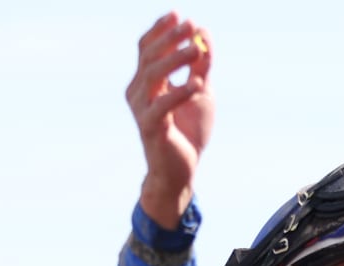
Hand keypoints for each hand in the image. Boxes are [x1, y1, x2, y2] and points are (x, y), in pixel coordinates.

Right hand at [127, 13, 213, 229]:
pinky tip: (197, 84)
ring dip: (175, 60)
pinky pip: (163, 105)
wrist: (181, 171)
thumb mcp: (200, 93)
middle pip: (149, 56)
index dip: (160, 30)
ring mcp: (141, 110)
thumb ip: (201, 66)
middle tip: (189, 26)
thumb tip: (204, 34)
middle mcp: (138, 93)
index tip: (179, 14)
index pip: (147, 48)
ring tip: (196, 50)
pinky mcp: (150, 127)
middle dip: (169, 39)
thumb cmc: (187, 133)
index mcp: (146, 83)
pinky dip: (180, 92)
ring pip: (153, 75)